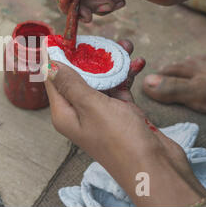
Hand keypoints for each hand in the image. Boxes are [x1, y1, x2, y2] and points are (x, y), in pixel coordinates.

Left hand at [44, 40, 205, 205]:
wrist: (155, 168)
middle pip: (78, 77)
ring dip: (113, 64)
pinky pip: (119, 89)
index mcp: (64, 113)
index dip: (55, 58)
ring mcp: (101, 114)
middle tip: (100, 40)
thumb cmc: (120, 140)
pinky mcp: (120, 114)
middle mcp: (79, 112)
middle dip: (90, 57)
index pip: (53, 80)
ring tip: (126, 46)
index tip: (60, 37)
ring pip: (102, 81)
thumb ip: (71, 84)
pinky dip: (127, 77)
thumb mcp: (91, 106)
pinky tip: (138, 63)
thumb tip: (50, 66)